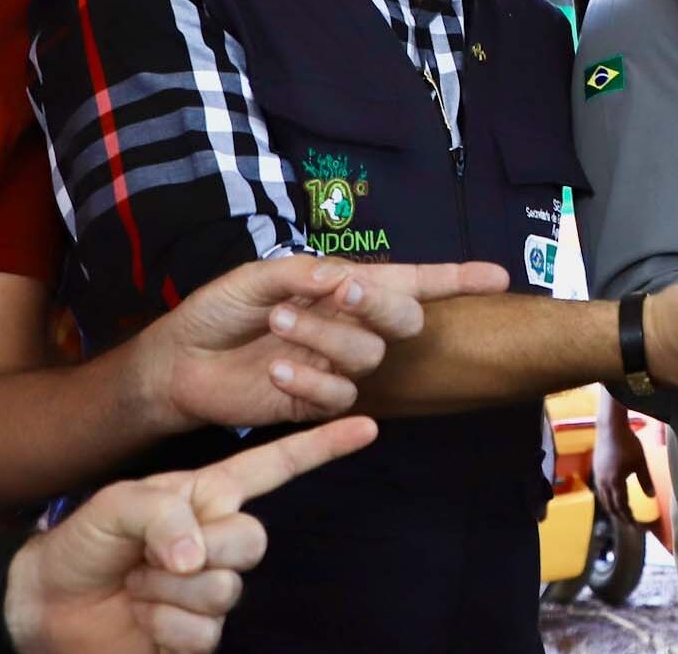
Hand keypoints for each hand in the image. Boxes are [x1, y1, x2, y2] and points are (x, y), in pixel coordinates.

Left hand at [8, 415, 377, 653]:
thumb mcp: (116, 504)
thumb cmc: (84, 541)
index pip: (276, 466)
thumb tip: (199, 559)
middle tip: (149, 557)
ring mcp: (212, 588)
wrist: (47, 603)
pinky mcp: (199, 636)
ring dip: (168, 593)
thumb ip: (163, 514)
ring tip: (138, 584)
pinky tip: (141, 619)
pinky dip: (162, 629)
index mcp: (210, 493)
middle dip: (199, 551)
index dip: (322, 446)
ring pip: (226, 592)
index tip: (367, 424)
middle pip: (252, 541)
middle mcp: (220, 538)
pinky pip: (204, 636)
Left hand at [138, 256, 509, 431]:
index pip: (409, 282)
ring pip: (369, 354)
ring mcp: (337, 366)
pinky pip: (337, 393)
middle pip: (402, 318)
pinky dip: (309, 376)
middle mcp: (350, 326)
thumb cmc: (220, 310)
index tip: (498, 276)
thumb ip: (307, 274)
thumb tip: (348, 278)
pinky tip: (275, 368)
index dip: (453, 279)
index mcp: (343, 288)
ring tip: (279, 322)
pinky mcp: (316, 404)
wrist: (179, 361)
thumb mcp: (260, 276)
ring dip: (327, 334)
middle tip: (345, 289)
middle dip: (381, 302)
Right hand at [593, 396, 653, 524]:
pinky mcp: (596, 469)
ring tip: (621, 513)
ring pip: (603, 499)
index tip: (636, 527)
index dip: (629, 518)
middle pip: (611, 506)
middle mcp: (603, 483)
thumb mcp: (640, 462)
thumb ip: (646, 480)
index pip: (622, 506)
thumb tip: (651, 497)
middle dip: (620, 517)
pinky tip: (612, 496)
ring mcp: (597, 476)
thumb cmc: (627, 443)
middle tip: (630, 524)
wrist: (610, 426)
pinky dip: (607, 498)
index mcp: (615, 483)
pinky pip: (600, 490)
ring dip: (613, 508)